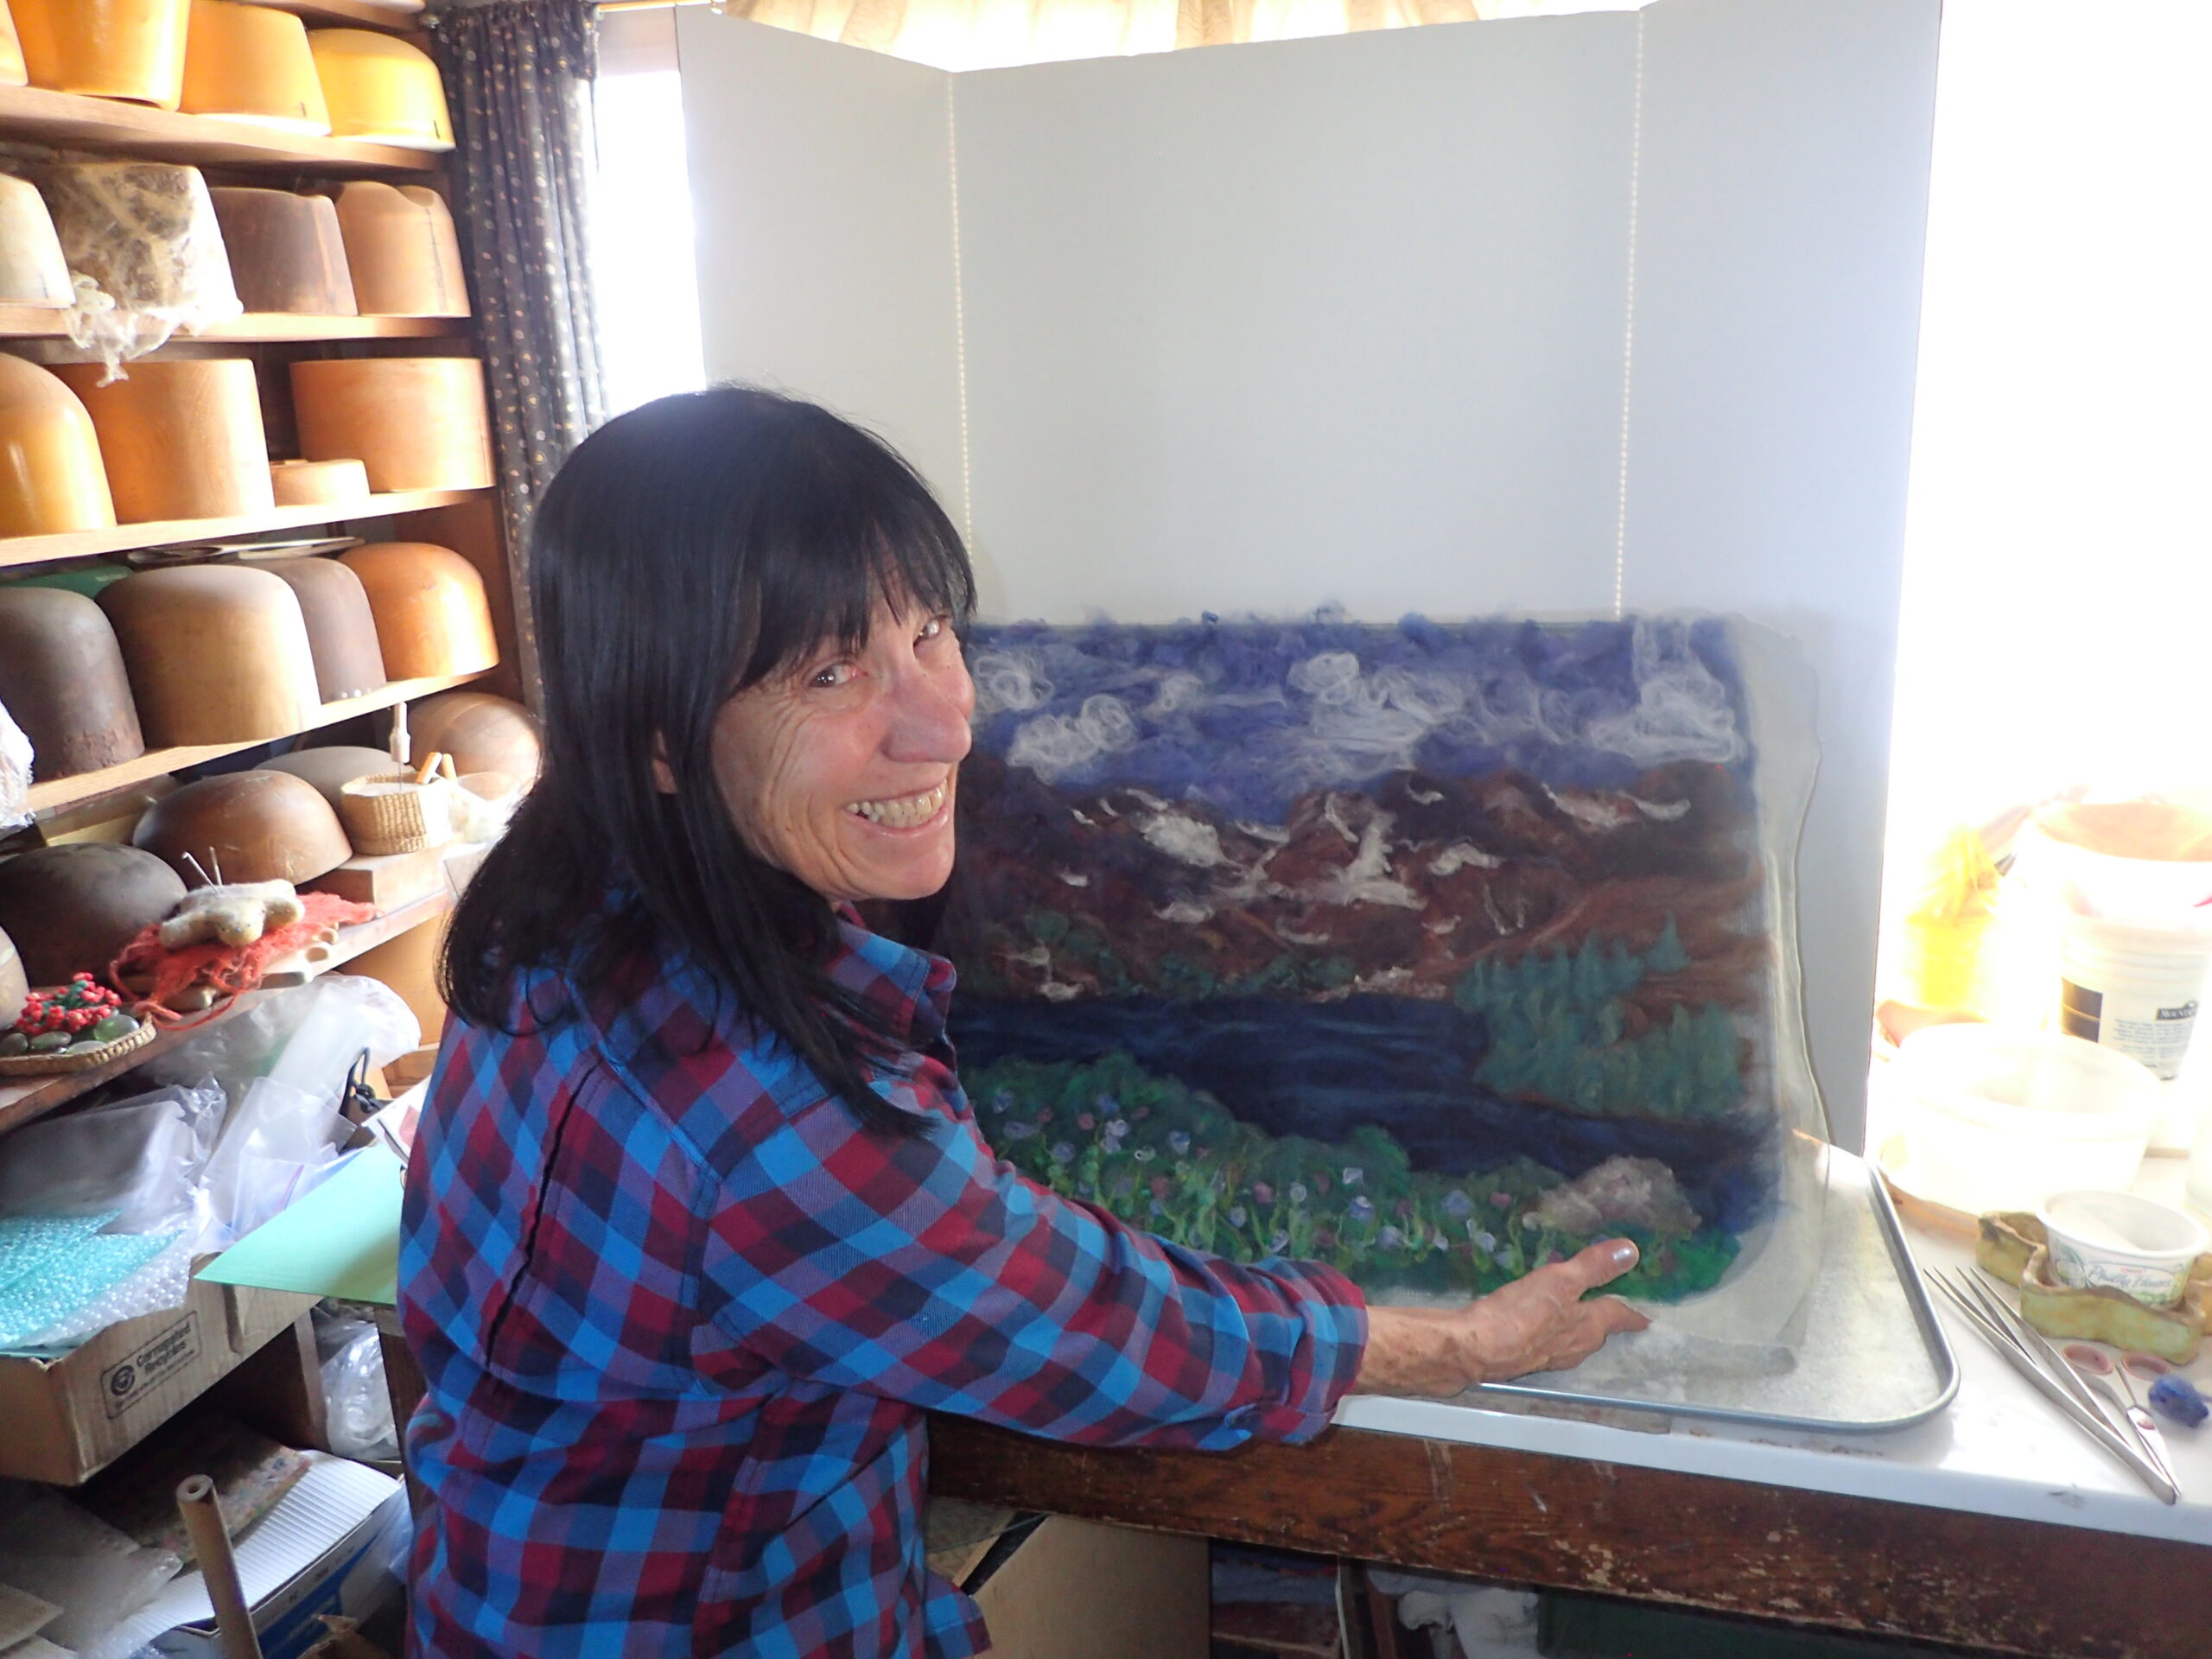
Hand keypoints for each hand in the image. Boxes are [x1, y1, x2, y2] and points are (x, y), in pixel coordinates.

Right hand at [1351, 1239, 1650, 1397]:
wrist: (1474, 1348)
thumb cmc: (1521, 1315)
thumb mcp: (1561, 1281)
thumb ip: (1593, 1267)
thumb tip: (1631, 1252)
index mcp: (1586, 1329)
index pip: (1616, 1316)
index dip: (1630, 1314)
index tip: (1645, 1319)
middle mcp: (1570, 1348)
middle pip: (1594, 1334)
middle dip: (1602, 1324)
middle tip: (1610, 1313)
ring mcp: (1543, 1356)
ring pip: (1569, 1342)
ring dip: (1575, 1331)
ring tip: (1574, 1318)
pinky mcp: (1517, 1356)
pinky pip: (1542, 1343)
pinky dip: (1546, 1333)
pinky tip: (1533, 1325)